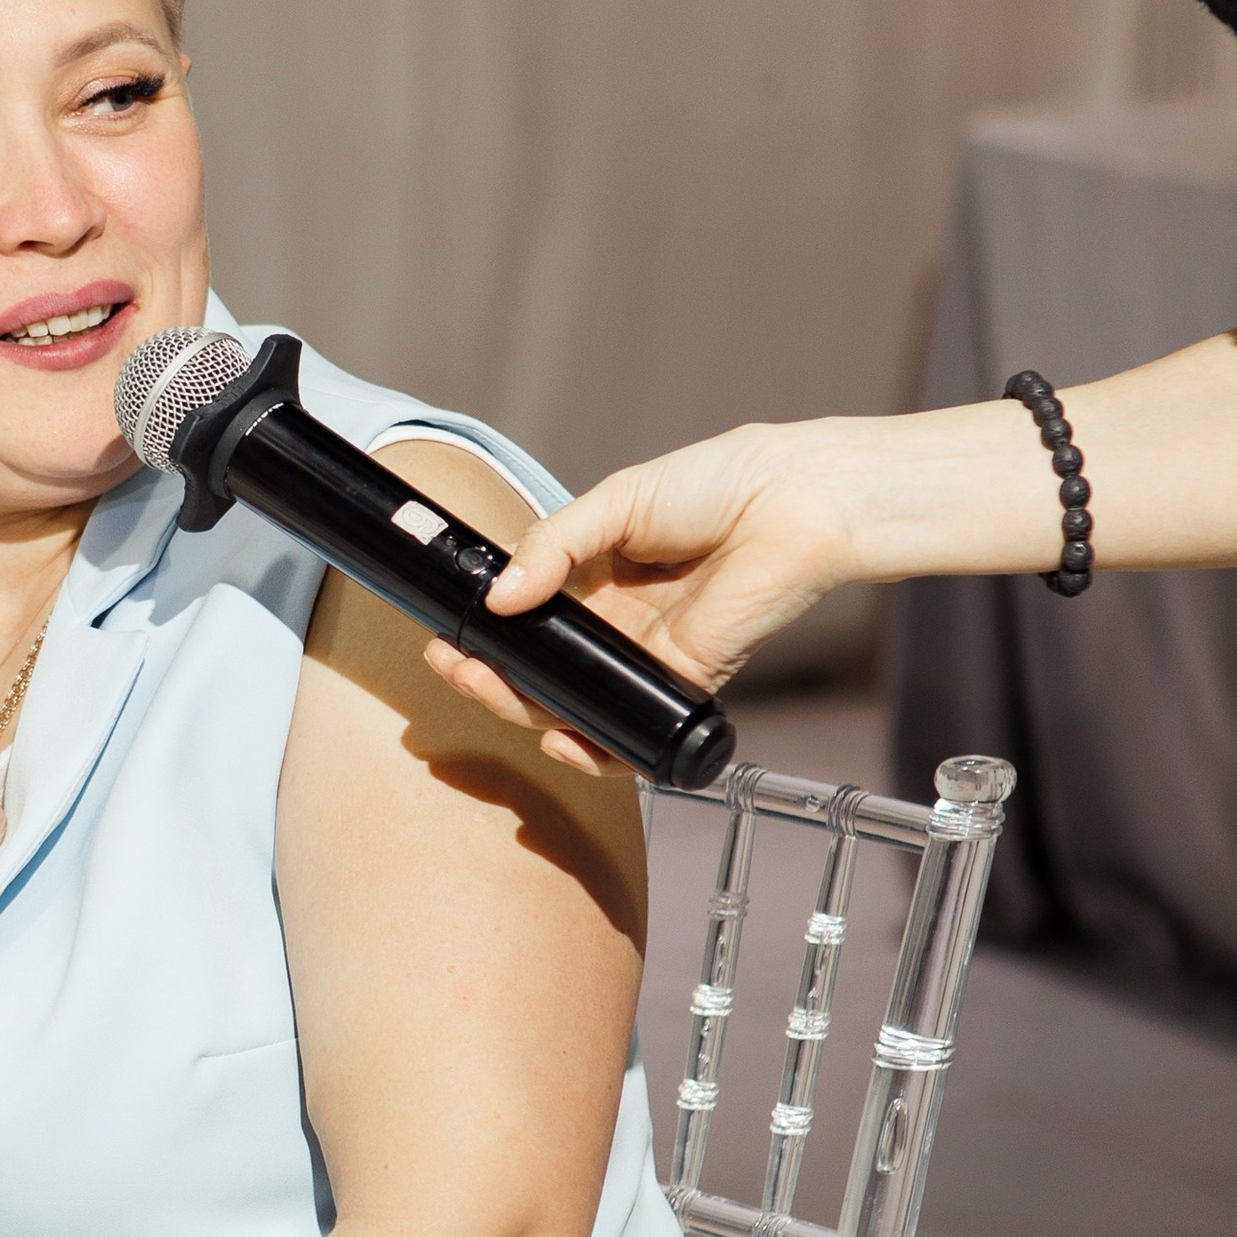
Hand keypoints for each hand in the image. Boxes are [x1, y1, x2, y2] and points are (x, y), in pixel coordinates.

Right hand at [422, 419, 870, 768]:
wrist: (790, 505)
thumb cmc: (715, 486)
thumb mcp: (616, 502)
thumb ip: (554, 546)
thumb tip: (501, 597)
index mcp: (591, 577)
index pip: (521, 619)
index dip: (482, 633)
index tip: (446, 636)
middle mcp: (613, 625)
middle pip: (536, 671)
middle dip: (487, 676)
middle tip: (454, 665)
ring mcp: (645, 659)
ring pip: (572, 705)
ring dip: (522, 709)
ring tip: (486, 688)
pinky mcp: (682, 685)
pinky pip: (630, 733)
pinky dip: (594, 750)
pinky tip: (562, 740)